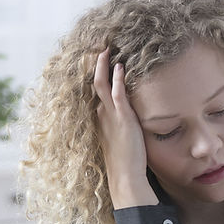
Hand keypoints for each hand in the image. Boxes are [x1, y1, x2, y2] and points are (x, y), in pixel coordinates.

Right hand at [92, 48, 157, 207]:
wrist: (125, 177)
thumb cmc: (126, 161)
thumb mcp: (122, 139)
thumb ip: (123, 126)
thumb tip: (129, 120)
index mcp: (100, 118)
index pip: (96, 90)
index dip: (97, 73)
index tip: (101, 59)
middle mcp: (101, 114)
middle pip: (94, 82)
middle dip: (95, 64)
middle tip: (100, 46)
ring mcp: (110, 116)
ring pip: (100, 84)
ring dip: (103, 65)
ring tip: (106, 49)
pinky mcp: (122, 119)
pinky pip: (117, 94)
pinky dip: (117, 79)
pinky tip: (120, 67)